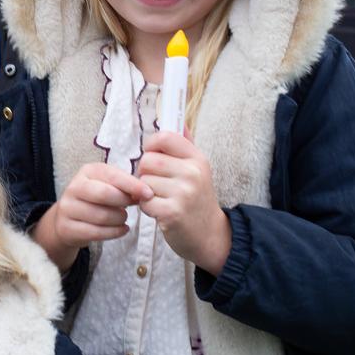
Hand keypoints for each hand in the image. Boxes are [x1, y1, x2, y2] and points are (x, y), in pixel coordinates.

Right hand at [34, 162, 152, 270]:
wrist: (67, 219)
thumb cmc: (96, 199)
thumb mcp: (108, 185)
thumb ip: (125, 186)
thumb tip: (146, 193)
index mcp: (87, 171)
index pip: (112, 176)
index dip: (132, 185)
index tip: (149, 194)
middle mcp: (74, 187)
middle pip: (104, 194)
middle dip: (124, 202)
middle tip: (132, 206)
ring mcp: (68, 208)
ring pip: (102, 216)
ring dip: (120, 219)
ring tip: (123, 218)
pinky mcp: (67, 228)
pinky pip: (96, 233)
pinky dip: (114, 232)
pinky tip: (122, 229)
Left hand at [137, 131, 230, 274]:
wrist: (210, 235)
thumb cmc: (197, 199)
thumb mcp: (198, 168)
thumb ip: (185, 145)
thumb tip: (178, 120)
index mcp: (197, 158)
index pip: (163, 137)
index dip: (151, 146)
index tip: (154, 157)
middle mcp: (192, 172)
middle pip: (147, 160)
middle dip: (145, 173)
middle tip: (158, 184)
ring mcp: (183, 193)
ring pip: (143, 182)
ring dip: (145, 192)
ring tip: (162, 198)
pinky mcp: (172, 212)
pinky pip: (144, 201)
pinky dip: (147, 207)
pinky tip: (160, 210)